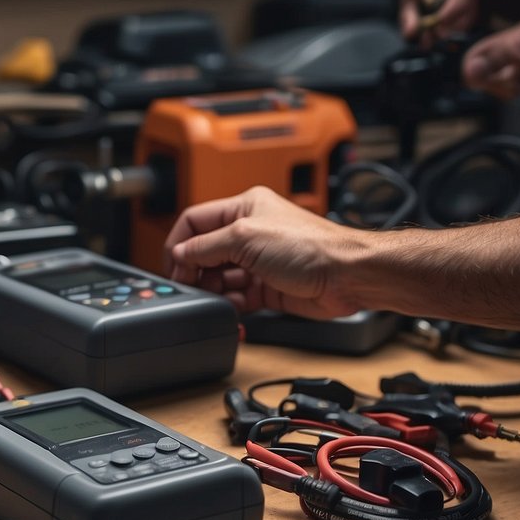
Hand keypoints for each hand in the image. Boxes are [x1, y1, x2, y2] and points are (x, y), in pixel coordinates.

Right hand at [164, 186, 363, 319]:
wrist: (347, 276)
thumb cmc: (311, 247)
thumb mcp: (245, 237)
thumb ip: (206, 246)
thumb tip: (181, 255)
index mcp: (244, 208)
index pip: (195, 222)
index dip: (179, 244)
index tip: (173, 267)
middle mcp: (249, 233)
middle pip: (204, 253)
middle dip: (194, 272)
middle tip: (190, 288)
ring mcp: (258, 261)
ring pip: (218, 278)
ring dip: (212, 292)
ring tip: (213, 301)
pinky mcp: (266, 287)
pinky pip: (236, 298)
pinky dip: (229, 306)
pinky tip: (230, 312)